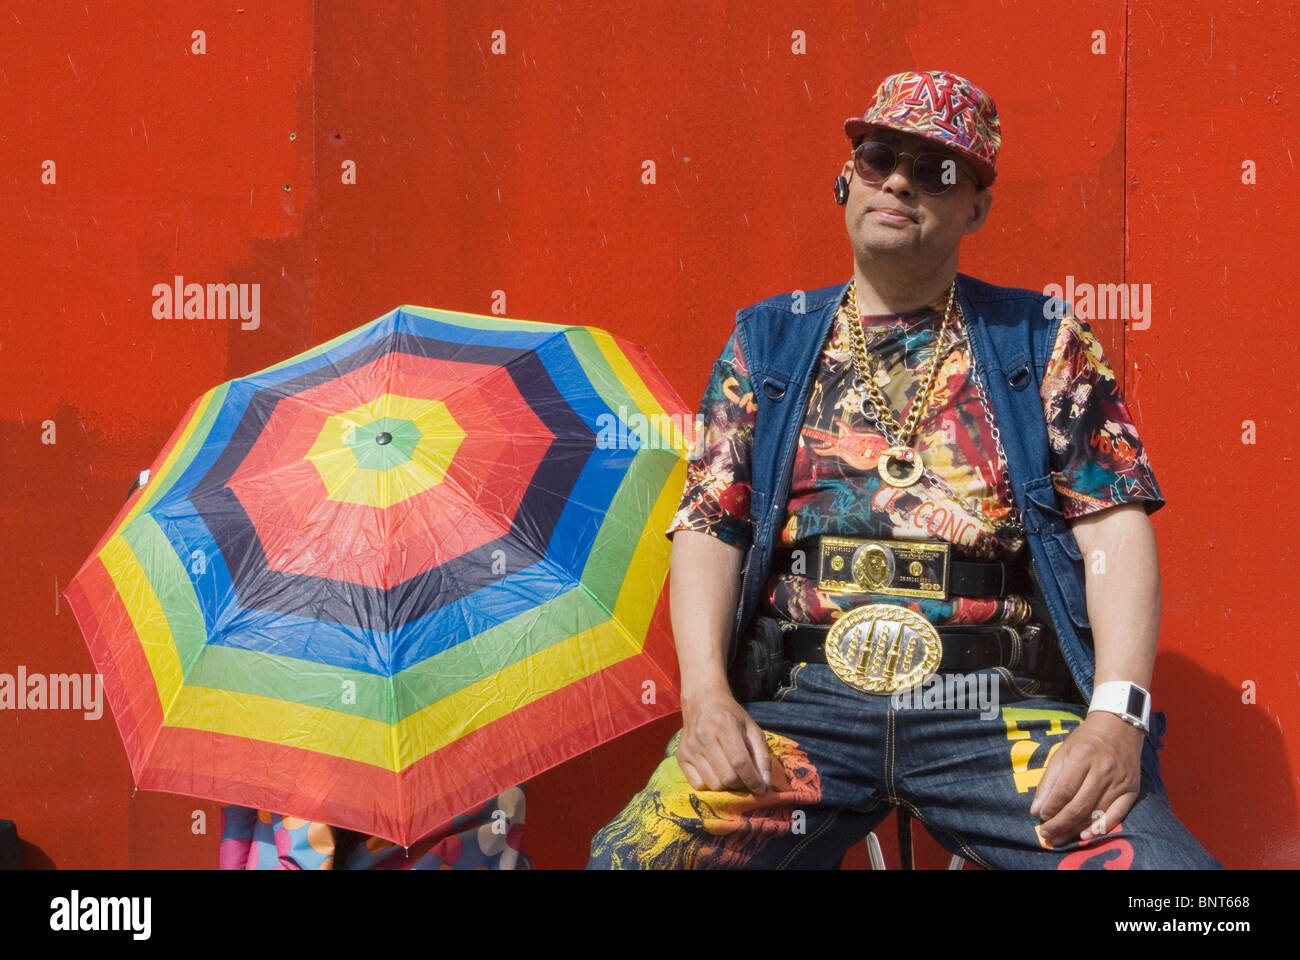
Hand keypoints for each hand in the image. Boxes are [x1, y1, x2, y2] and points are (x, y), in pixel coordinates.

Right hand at [676, 689, 772, 794]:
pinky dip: (710, 784)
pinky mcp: (680, 756)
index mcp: (724, 724)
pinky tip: (715, 772)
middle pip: (727, 777)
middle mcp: (704, 736)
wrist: (703, 702)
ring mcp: (690, 747)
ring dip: (726, 786)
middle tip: (746, 779)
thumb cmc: (731, 716)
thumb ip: (762, 756)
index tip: (761, 789)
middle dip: (741, 785)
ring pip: (713, 784)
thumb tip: (764, 784)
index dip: (753, 779)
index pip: (740, 762)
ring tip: (731, 774)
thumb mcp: (752, 729)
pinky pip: (697, 785)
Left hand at [1029, 711, 1144, 846]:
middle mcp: (1103, 769)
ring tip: (1059, 838)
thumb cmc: (1086, 740)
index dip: (1052, 807)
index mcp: (1082, 755)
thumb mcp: (1062, 752)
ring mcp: (1120, 781)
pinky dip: (1100, 828)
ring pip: (1095, 813)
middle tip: (1046, 835)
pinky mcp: (1132, 790)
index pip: (1064, 789)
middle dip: (1059, 824)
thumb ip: (1049, 781)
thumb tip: (1037, 810)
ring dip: (1075, 830)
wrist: (1119, 727)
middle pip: (1079, 805)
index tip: (1040, 818)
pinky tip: (1085, 835)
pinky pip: (1117, 815)